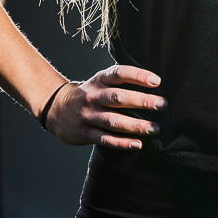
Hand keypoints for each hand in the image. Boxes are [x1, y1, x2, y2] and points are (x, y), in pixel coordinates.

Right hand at [43, 64, 164, 149]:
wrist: (55, 108)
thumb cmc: (90, 94)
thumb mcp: (100, 82)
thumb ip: (121, 81)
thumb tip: (155, 84)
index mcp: (99, 80)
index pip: (119, 74)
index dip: (138, 76)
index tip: (157, 81)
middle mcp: (93, 96)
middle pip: (118, 98)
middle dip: (142, 101)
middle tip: (162, 104)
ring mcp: (88, 115)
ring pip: (113, 120)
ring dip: (135, 125)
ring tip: (155, 128)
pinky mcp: (84, 133)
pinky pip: (105, 138)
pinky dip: (122, 142)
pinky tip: (137, 144)